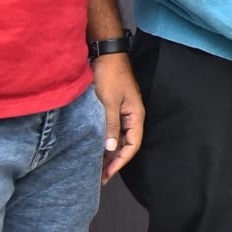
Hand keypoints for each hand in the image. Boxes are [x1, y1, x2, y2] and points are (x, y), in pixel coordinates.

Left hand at [91, 54, 144, 182]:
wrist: (106, 54)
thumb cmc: (111, 75)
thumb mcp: (109, 102)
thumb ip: (110, 125)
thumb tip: (111, 148)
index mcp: (136, 115)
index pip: (132, 145)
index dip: (120, 161)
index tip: (107, 173)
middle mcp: (131, 116)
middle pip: (126, 144)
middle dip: (114, 161)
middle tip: (100, 176)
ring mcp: (123, 111)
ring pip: (118, 137)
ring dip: (109, 152)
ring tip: (96, 166)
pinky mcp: (114, 107)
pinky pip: (112, 129)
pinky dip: (105, 140)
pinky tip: (95, 147)